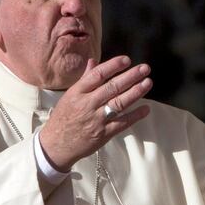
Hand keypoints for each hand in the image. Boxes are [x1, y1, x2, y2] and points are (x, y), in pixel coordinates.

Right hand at [39, 55, 151, 170]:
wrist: (56, 145)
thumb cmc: (63, 117)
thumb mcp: (70, 95)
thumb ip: (85, 78)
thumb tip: (94, 61)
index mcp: (77, 92)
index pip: (97, 75)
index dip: (113, 66)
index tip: (127, 60)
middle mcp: (87, 104)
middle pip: (112, 87)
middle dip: (130, 76)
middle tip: (144, 69)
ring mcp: (96, 120)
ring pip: (119, 103)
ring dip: (135, 92)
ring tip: (148, 83)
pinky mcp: (103, 134)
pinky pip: (122, 123)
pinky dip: (135, 116)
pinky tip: (146, 108)